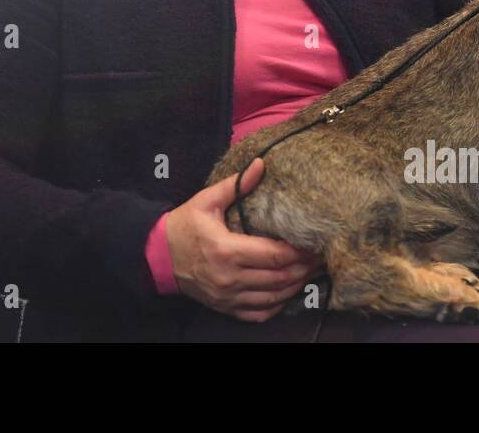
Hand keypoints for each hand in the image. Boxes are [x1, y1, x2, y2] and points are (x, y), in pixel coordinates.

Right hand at [166, 157, 326, 321]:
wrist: (158, 256)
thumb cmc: (184, 225)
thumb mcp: (207, 201)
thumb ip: (236, 185)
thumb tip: (261, 164)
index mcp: (227, 250)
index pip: (274, 256)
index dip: (299, 252)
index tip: (314, 244)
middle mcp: (229, 277)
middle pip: (279, 278)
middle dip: (303, 269)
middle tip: (320, 258)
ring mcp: (227, 296)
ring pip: (273, 297)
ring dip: (295, 286)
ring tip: (310, 273)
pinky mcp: (225, 307)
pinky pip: (258, 313)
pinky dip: (277, 305)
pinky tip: (287, 292)